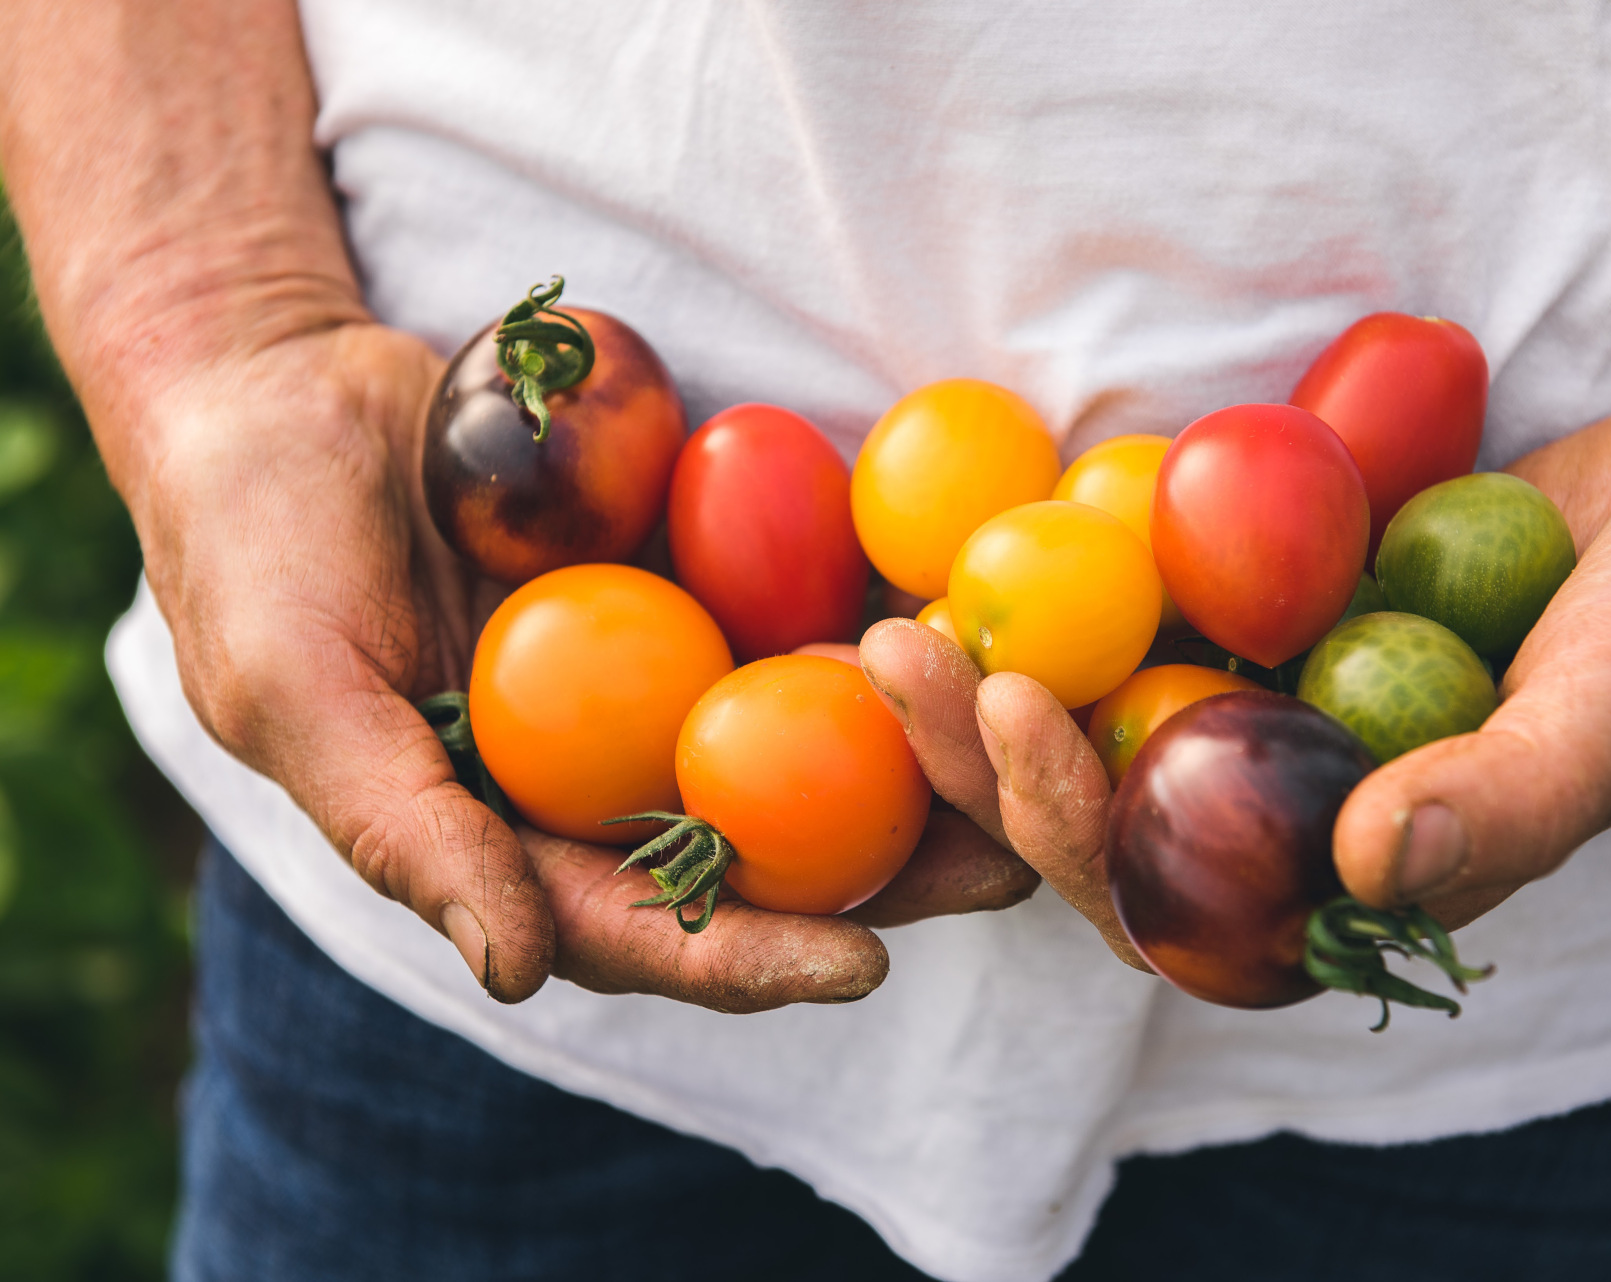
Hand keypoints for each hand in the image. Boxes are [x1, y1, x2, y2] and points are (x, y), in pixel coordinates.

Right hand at [133, 323, 1041, 1010]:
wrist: (281, 381)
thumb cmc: (257, 542)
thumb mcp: (299, 688)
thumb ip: (404, 831)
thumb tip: (516, 972)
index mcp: (504, 835)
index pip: (636, 926)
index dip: (746, 958)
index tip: (862, 965)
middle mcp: (592, 774)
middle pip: (753, 854)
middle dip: (881, 874)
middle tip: (1005, 870)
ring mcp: (649, 677)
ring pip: (796, 745)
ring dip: (909, 763)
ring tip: (1027, 769)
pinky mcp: (687, 584)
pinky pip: (789, 619)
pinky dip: (873, 635)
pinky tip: (966, 636)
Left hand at [860, 404, 1610, 961]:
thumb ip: (1510, 800)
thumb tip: (1369, 862)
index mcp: (1342, 887)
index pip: (1175, 901)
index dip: (1075, 829)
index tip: (1022, 708)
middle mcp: (1279, 818)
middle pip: (1096, 811)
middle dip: (984, 750)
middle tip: (900, 650)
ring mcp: (1256, 720)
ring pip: (1091, 719)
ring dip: (991, 673)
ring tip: (900, 602)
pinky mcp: (1249, 628)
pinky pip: (1135, 623)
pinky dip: (1056, 593)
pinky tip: (971, 539)